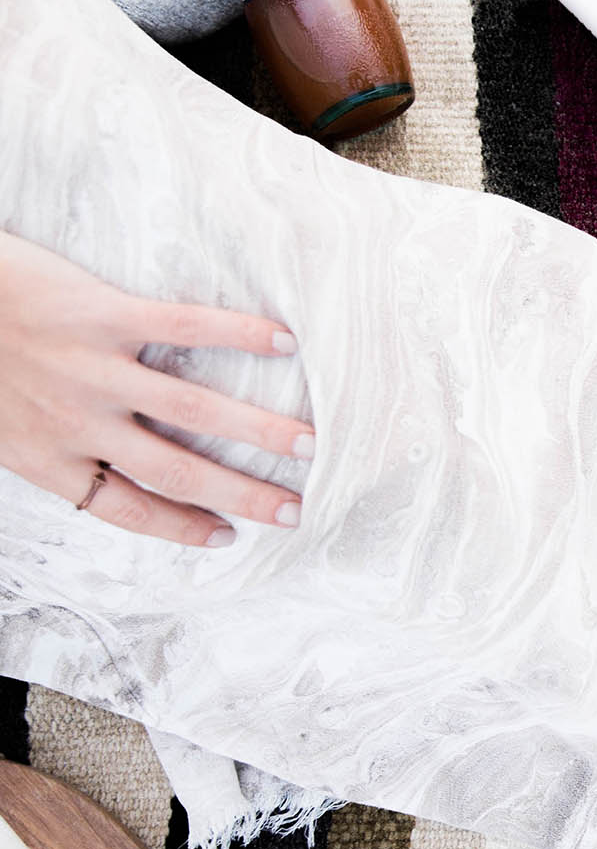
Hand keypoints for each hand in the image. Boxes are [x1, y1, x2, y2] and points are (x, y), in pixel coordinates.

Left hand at [0, 229, 313, 548]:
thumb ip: (37, 443)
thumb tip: (86, 464)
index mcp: (46, 457)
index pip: (127, 508)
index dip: (180, 527)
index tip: (223, 536)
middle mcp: (79, 423)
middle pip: (178, 472)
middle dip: (242, 495)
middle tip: (295, 509)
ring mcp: (95, 368)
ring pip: (194, 410)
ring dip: (259, 429)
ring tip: (308, 443)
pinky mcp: (103, 312)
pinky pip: (185, 326)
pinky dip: (237, 333)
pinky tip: (281, 339)